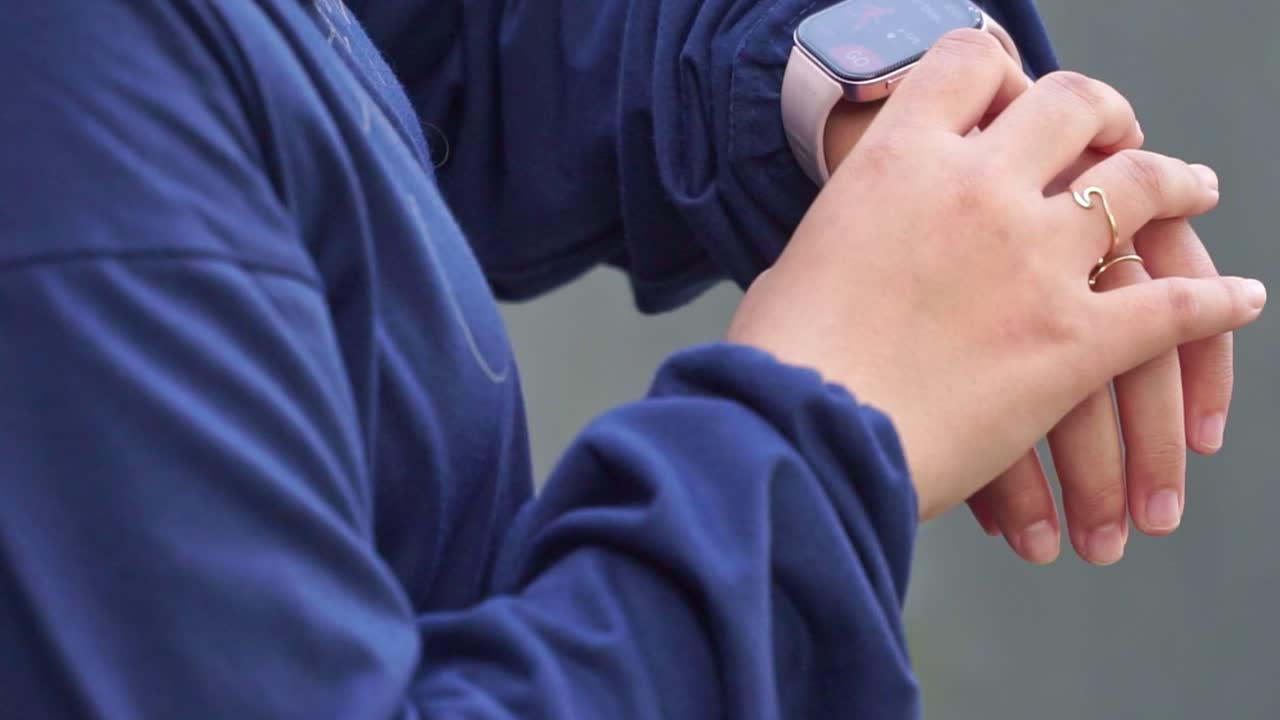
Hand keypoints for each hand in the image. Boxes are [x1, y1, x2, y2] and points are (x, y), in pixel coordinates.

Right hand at [730, 30, 1264, 519]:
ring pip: (1140, 190)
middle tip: (1120, 133)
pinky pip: (1174, 308)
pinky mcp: (1074, 339)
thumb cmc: (778, 360)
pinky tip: (1242, 301)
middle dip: (1105, 113)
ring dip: (1179, 184)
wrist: (798, 436)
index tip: (1015, 90)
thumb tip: (853, 254)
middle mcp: (976, 187)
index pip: (967, 66)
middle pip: (1072, 106)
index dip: (1000, 70)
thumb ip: (851, 241)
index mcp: (898, 159)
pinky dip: (1218, 305)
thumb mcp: (799, 267)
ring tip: (1197, 187)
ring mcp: (1035, 259)